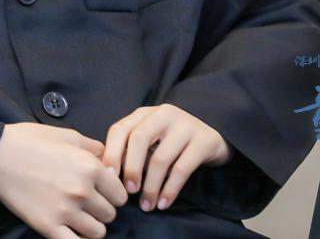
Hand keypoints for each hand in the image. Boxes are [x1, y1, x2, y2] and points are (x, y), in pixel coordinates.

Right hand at [0, 122, 127, 238]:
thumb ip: (93, 148)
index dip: (112, 193)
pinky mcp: (48, 227)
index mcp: (90, 167)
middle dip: (101, 209)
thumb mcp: (67, 135)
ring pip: (98, 232)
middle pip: (110, 214)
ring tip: (78, 216)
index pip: (120, 195)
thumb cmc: (30, 141)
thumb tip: (109, 160)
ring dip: (91, 225)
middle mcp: (82, 191)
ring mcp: (66, 211)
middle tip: (87, 202)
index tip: (102, 191)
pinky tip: (71, 230)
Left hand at [102, 104, 231, 212]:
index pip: (120, 128)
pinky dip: (170, 189)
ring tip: (147, 206)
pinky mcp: (203, 141)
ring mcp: (185, 126)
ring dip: (151, 186)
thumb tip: (108, 173)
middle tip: (128, 191)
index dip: (112, 153)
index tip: (108, 177)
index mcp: (145, 114)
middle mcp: (163, 114)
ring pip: (161, 158)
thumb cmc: (172, 142)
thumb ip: (130, 149)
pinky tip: (163, 203)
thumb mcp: (150, 139)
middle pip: (138, 139)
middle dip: (131, 168)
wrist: (212, 137)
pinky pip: (182, 169)